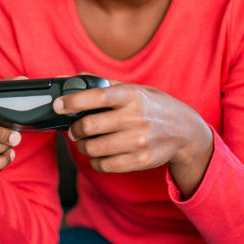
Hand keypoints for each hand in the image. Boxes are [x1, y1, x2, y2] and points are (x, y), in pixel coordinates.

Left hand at [53, 77, 213, 196]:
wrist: (185, 131)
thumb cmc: (153, 106)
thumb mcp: (134, 88)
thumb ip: (102, 84)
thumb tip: (70, 78)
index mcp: (132, 95)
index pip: (97, 97)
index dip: (73, 101)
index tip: (58, 105)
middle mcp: (136, 118)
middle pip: (90, 127)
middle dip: (75, 129)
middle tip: (74, 129)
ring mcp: (139, 141)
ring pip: (94, 148)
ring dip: (83, 146)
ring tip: (87, 141)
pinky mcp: (140, 160)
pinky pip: (104, 165)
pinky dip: (95, 160)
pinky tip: (100, 153)